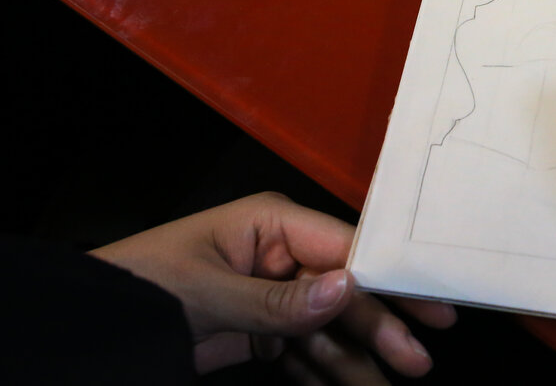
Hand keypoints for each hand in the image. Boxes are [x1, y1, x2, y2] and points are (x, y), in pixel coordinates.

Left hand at [91, 192, 455, 382]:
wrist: (88, 325)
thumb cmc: (140, 287)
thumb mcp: (208, 293)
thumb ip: (279, 299)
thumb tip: (347, 289)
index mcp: (272, 224)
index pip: (345, 248)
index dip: (389, 279)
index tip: (429, 307)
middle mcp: (281, 255)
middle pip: (344, 292)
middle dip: (380, 327)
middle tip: (417, 362)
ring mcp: (273, 294)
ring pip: (330, 327)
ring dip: (355, 359)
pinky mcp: (261, 330)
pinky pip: (305, 350)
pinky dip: (323, 370)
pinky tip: (349, 385)